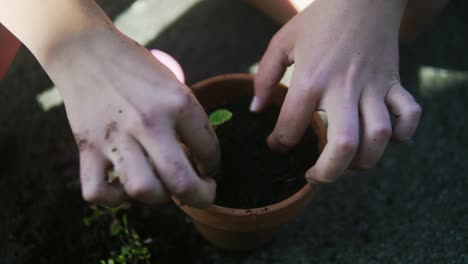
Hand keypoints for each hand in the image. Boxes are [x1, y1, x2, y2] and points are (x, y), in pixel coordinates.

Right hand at [43, 26, 219, 206]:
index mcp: (178, 103)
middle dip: (201, 196)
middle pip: (181, 181)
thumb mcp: (174, 86)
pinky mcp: (87, 148)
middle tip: (203, 192)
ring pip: (143, 190)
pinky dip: (113, 199)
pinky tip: (124, 186)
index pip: (209, 151)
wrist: (86, 51)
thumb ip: (188, 122)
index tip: (208, 167)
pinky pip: (98, 192)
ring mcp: (116, 137)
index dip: (214, 166)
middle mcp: (149, 122)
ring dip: (159, 197)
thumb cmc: (137, 69)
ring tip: (162, 185)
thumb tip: (198, 163)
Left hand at [251, 0, 420, 182]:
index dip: (278, 143)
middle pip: (343, 146)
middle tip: (315, 176)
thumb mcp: (282, 43)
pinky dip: (404, 133)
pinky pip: (410, 114)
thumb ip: (264, 77)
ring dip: (364, 161)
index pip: (291, 128)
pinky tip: (387, 139)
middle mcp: (344, 88)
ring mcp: (374, 86)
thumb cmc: (319, 20)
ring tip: (347, 164)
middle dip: (328, 173)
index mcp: (311, 79)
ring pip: (379, 137)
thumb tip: (256, 109)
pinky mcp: (394, 83)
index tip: (276, 144)